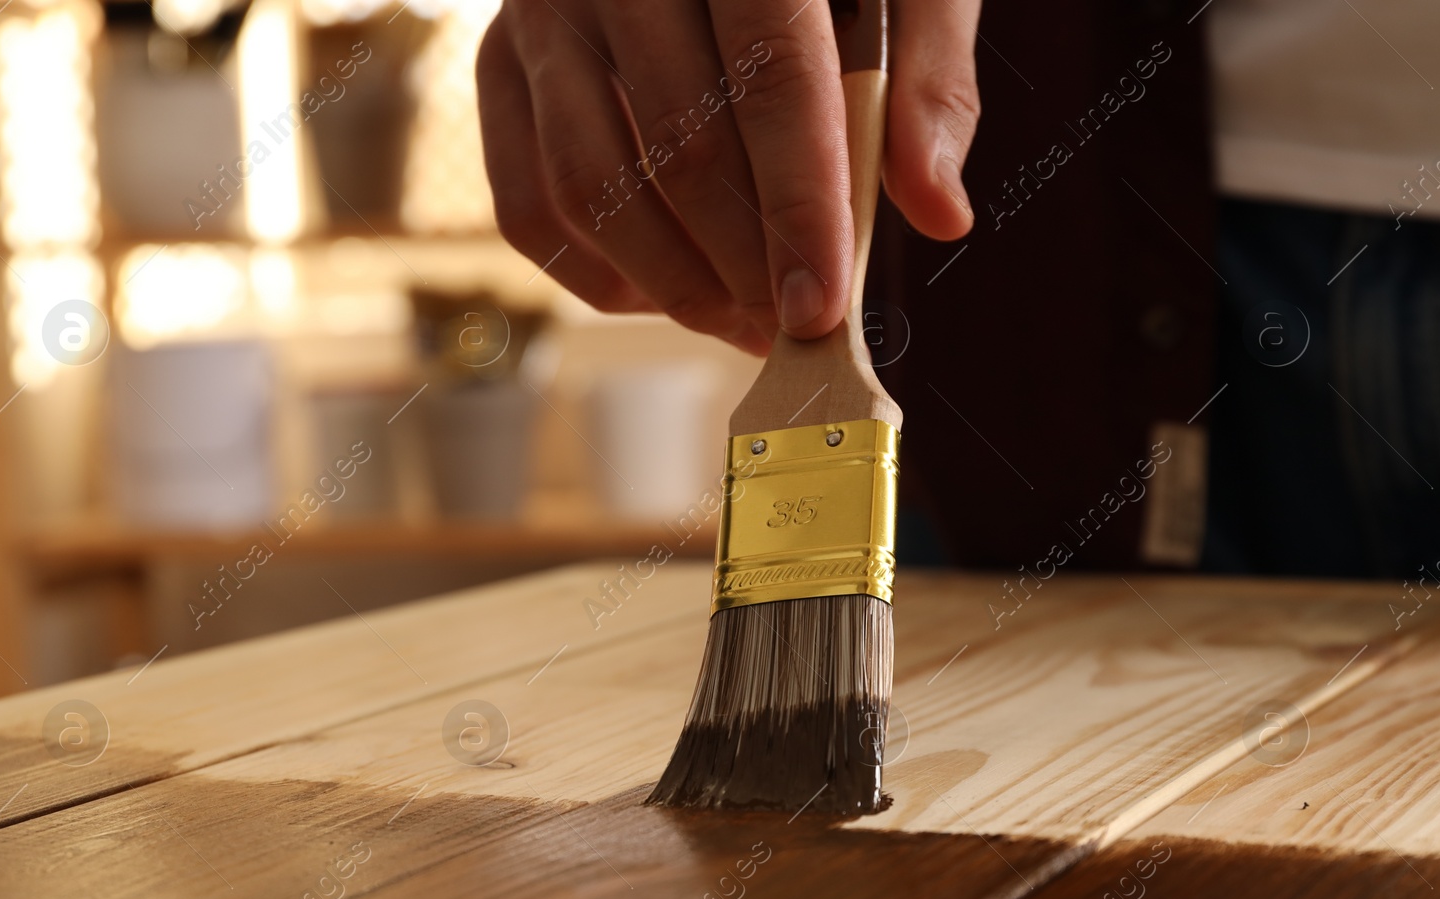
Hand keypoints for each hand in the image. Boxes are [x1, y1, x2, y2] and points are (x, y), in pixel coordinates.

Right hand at [476, 0, 980, 353]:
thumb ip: (929, 76)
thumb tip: (940, 212)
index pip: (771, 80)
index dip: (799, 206)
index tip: (820, 307)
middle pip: (679, 149)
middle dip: (745, 266)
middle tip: (794, 327)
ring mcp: (540, 18)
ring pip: (592, 189)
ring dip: (674, 286)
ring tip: (743, 322)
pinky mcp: (499, 67)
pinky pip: (529, 205)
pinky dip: (598, 277)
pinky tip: (668, 295)